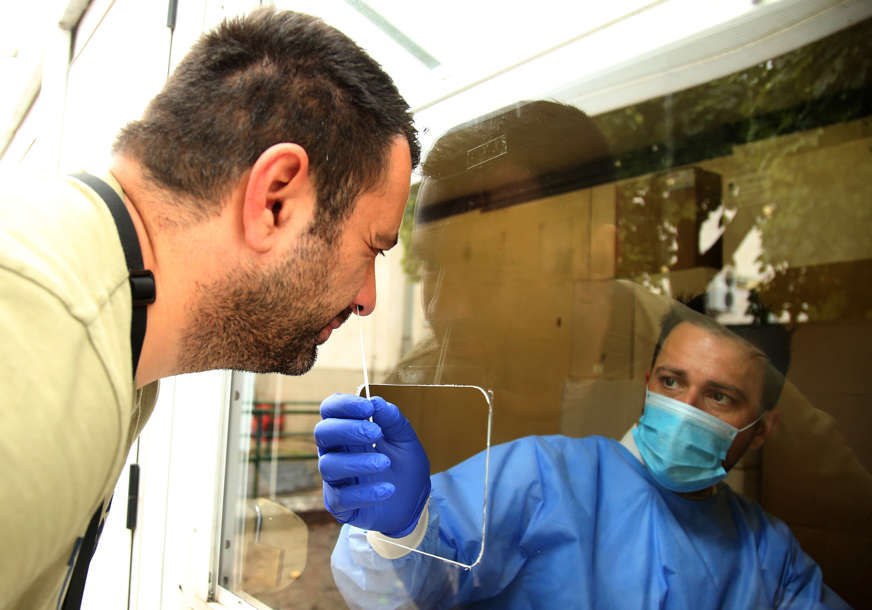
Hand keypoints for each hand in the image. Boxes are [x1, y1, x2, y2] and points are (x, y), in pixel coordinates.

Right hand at [315, 393, 430, 536]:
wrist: (413, 503)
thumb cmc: (405, 466)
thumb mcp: (406, 441)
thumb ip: (393, 421)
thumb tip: (376, 401)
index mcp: (348, 431)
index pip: (331, 410)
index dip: (343, 405)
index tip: (368, 409)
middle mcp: (336, 452)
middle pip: (322, 432)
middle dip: (347, 429)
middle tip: (375, 433)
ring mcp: (335, 478)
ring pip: (328, 465)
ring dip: (357, 461)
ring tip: (385, 463)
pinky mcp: (339, 504)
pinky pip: (341, 496)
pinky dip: (365, 492)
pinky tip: (387, 490)